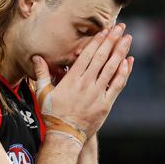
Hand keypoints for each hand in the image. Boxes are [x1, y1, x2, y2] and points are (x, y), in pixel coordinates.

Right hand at [33, 24, 133, 138]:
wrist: (65, 135)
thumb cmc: (52, 113)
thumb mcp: (43, 92)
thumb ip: (41, 73)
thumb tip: (36, 57)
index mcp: (72, 79)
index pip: (87, 55)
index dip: (97, 41)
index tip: (105, 30)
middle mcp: (86, 84)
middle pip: (102, 58)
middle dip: (112, 41)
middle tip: (120, 28)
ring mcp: (97, 94)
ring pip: (112, 68)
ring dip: (121, 52)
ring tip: (127, 39)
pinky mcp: (105, 104)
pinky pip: (117, 85)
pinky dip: (124, 72)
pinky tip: (128, 61)